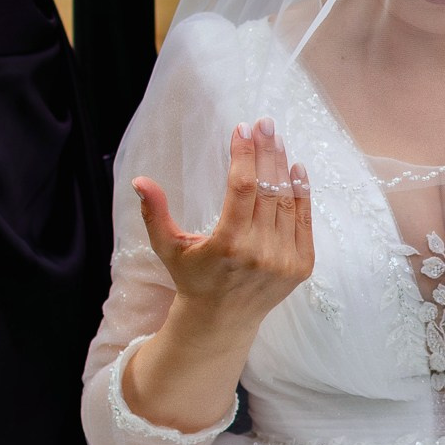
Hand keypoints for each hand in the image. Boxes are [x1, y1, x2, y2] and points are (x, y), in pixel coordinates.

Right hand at [133, 118, 313, 327]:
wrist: (222, 320)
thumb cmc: (192, 278)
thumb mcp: (168, 247)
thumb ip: (154, 213)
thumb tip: (140, 179)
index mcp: (228, 245)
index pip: (243, 187)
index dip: (244, 155)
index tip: (242, 130)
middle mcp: (260, 252)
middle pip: (268, 189)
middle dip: (266, 151)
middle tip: (264, 123)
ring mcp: (284, 260)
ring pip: (287, 202)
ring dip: (283, 166)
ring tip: (276, 140)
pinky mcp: (301, 266)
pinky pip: (304, 221)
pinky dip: (302, 193)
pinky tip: (296, 169)